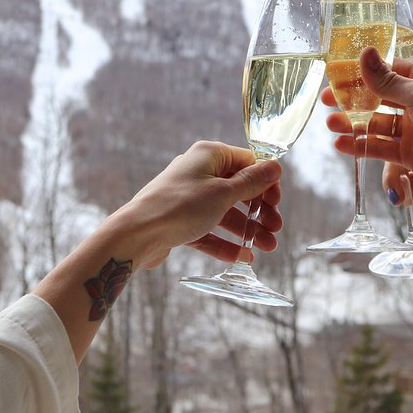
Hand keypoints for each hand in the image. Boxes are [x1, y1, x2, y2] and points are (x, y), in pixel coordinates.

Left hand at [108, 141, 282, 269]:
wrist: (136, 234)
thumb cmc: (180, 206)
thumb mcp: (223, 193)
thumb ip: (252, 182)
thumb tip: (275, 166)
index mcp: (209, 155)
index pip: (248, 162)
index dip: (266, 182)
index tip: (277, 203)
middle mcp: (199, 172)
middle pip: (239, 189)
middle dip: (259, 211)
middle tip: (275, 229)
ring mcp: (189, 197)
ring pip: (226, 212)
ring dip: (247, 229)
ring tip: (266, 248)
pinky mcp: (181, 220)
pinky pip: (209, 229)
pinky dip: (225, 242)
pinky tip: (242, 257)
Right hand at [326, 48, 412, 228]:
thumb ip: (386, 81)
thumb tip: (363, 53)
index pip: (388, 71)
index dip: (362, 72)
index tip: (336, 73)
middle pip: (378, 99)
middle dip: (352, 100)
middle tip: (326, 100)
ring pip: (376, 124)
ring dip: (353, 124)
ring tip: (331, 124)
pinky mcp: (410, 155)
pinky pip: (381, 148)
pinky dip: (362, 146)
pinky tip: (343, 145)